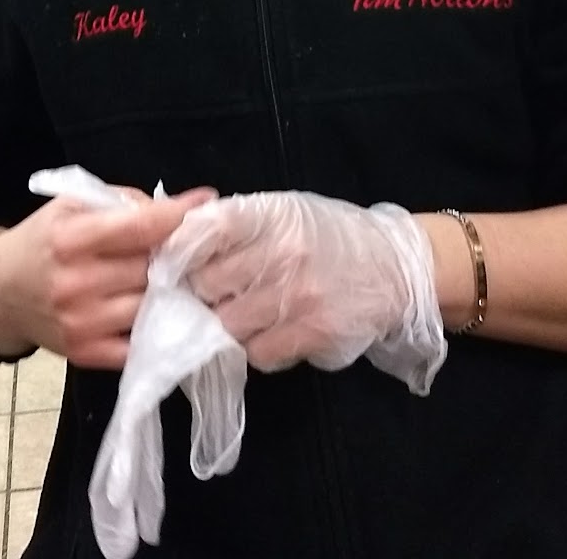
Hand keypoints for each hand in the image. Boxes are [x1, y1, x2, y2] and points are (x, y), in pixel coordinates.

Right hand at [0, 186, 213, 368]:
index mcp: (70, 239)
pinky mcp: (85, 353)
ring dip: (172, 291)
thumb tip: (173, 208)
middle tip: (196, 245)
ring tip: (182, 277)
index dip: (178, 215)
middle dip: (177, 254)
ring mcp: (80, 323)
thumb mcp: (71, 205)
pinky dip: (158, 327)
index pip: (138, 227)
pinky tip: (166, 310)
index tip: (207, 203)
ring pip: (153, 305)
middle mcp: (75, 283)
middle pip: (152, 268)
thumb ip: (121, 202)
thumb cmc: (41, 241)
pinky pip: (139, 343)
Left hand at [164, 192, 446, 392]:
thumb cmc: (331, 237)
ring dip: (227, 327)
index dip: (180, 251)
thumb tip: (180, 244)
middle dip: (202, 295)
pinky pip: (258, 353)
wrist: (395, 267)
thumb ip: (240, 226)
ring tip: (242, 318)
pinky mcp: (312, 332)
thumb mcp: (287, 213)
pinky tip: (270, 334)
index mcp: (271, 216)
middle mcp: (282, 253)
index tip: (171, 267)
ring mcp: (297, 295)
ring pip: (227, 326)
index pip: (205, 231)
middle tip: (210, 298)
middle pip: (206, 285)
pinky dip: (257, 349)